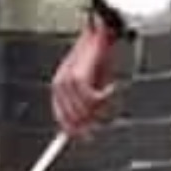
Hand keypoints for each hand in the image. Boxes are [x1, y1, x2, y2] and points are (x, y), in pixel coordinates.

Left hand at [51, 22, 118, 136]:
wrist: (102, 33)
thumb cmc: (99, 56)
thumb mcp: (93, 83)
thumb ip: (88, 103)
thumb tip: (89, 124)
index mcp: (59, 86)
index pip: (61, 115)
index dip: (72, 129)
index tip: (84, 137)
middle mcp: (59, 84)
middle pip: (71, 117)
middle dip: (89, 122)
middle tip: (103, 119)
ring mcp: (67, 81)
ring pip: (82, 110)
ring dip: (99, 108)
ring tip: (109, 96)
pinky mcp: (78, 76)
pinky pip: (92, 99)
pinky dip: (104, 97)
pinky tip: (110, 88)